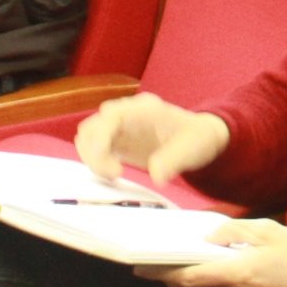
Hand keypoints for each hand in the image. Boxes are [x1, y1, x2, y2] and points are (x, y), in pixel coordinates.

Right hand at [76, 92, 227, 187]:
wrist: (200, 138)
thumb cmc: (197, 138)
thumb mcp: (192, 148)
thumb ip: (174, 160)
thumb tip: (156, 176)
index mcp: (143, 109)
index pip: (108, 117)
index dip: (102, 142)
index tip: (116, 171)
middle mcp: (126, 113)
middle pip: (91, 127)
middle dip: (94, 155)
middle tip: (115, 175)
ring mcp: (119, 126)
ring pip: (87, 137)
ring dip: (93, 159)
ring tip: (115, 175)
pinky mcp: (117, 140)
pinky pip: (93, 147)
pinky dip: (96, 162)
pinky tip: (114, 173)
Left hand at [142, 218, 286, 286]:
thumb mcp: (268, 230)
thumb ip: (232, 232)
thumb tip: (205, 237)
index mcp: (238, 274)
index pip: (187, 277)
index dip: (160, 272)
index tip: (141, 267)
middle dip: (174, 278)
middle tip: (165, 263)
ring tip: (200, 269)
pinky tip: (226, 284)